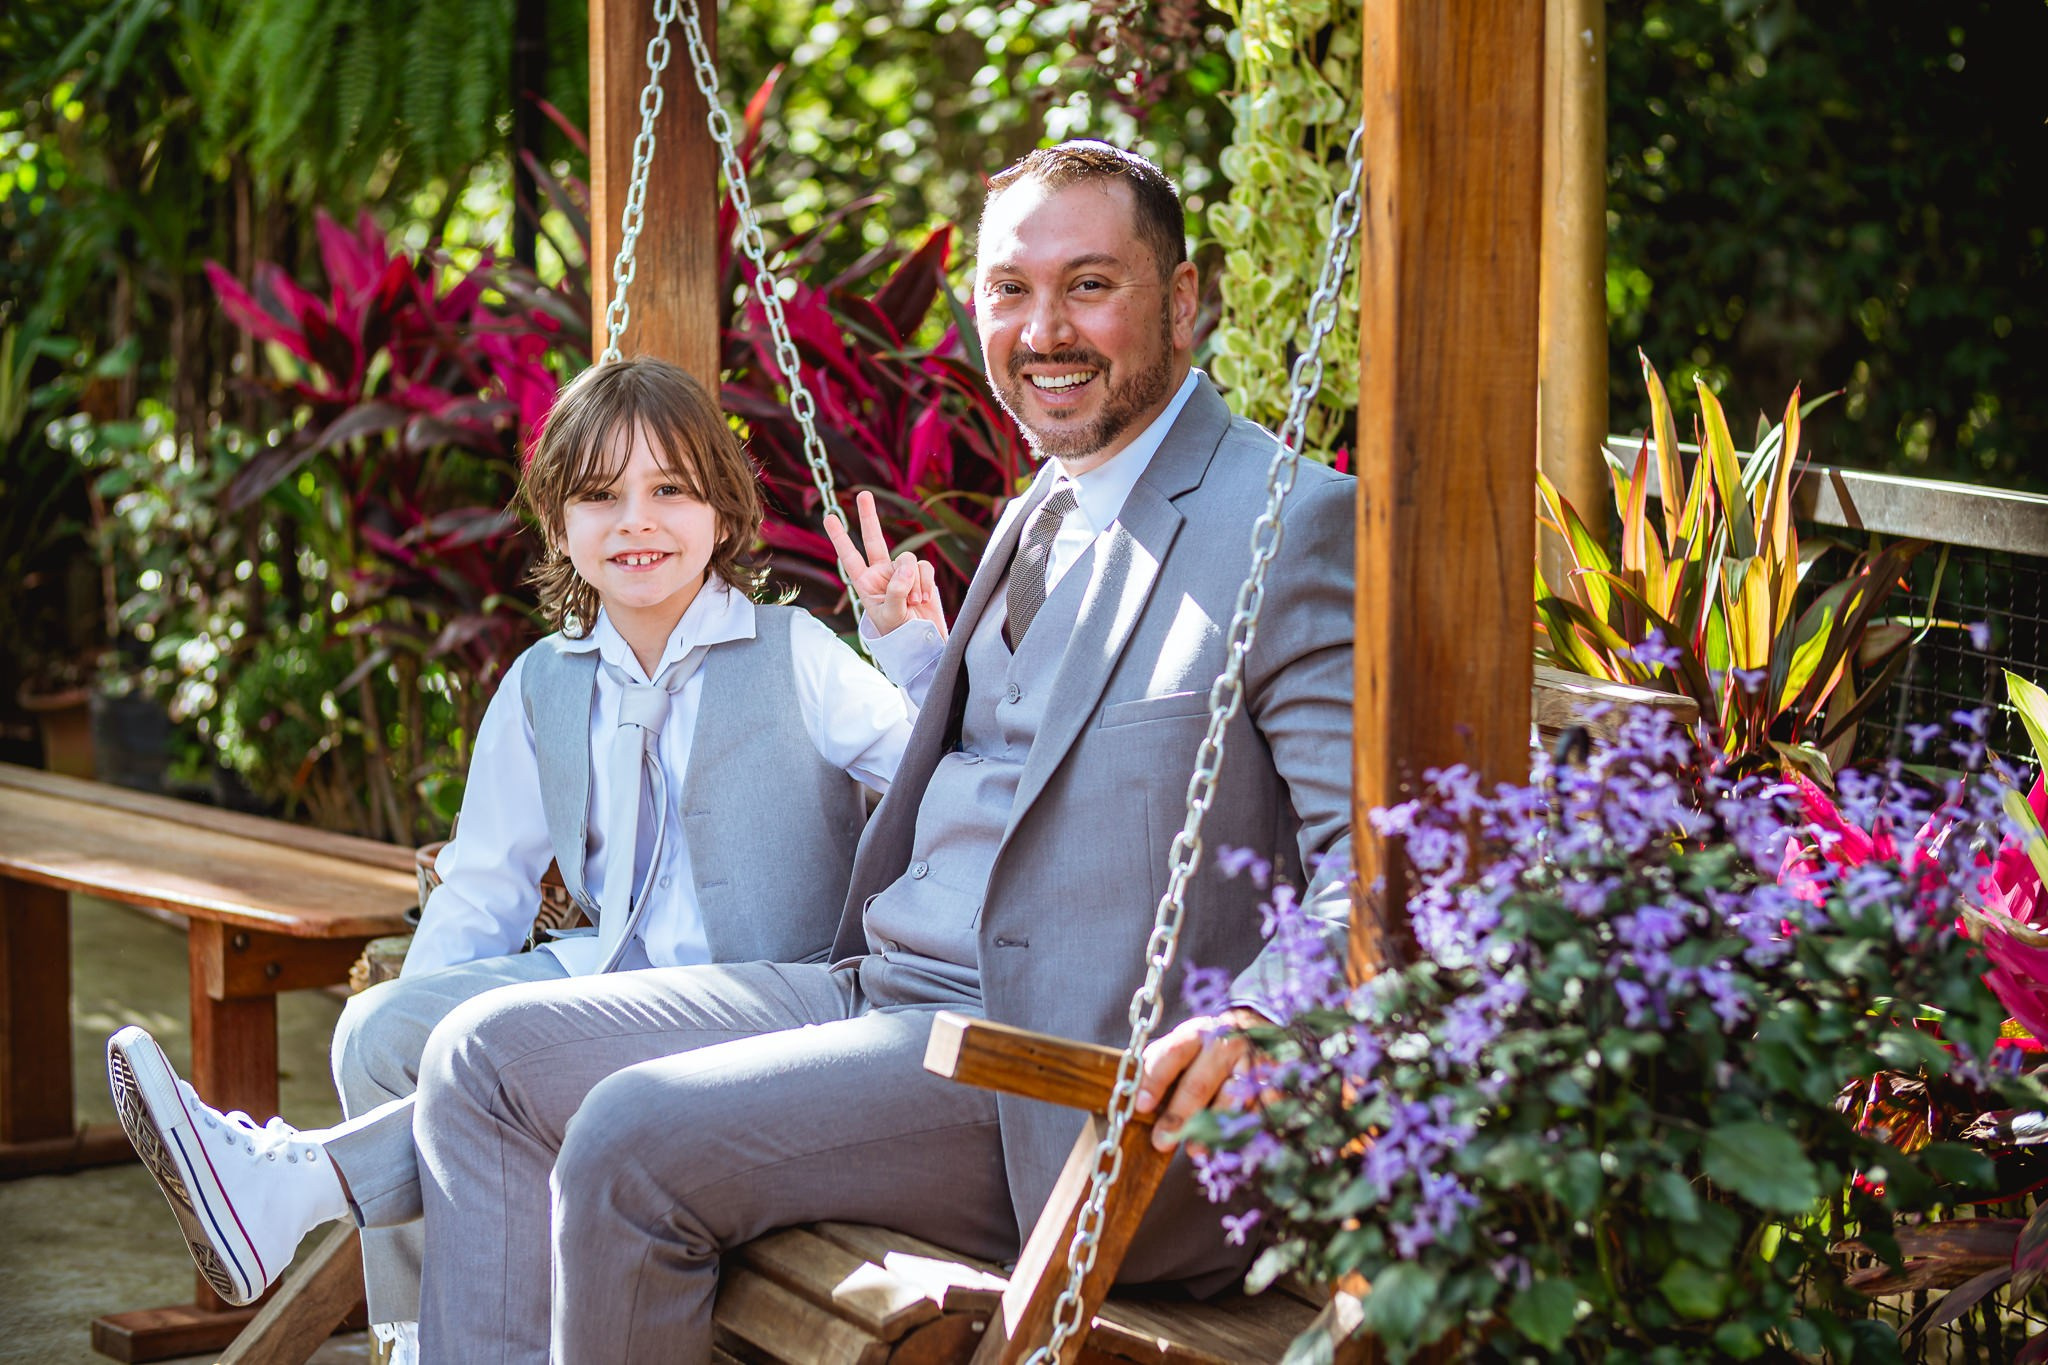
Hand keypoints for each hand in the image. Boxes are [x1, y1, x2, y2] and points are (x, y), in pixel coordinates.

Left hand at [823, 490, 946, 637]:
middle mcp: (881, 574)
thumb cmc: (899, 634)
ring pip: (907, 559)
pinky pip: (924, 566)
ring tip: (913, 602)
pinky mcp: (921, 575)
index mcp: (865, 584)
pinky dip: (926, 582)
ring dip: (913, 581)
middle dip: (869, 517)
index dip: (840, 537)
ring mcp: (901, 573)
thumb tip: (908, 566)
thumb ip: (896, 590)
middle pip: (874, 540)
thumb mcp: (891, 616)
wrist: (922, 644)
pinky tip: (923, 599)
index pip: (849, 557)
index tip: (829, 516)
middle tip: (863, 494)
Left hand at [1134, 1006, 1270, 1151]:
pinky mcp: (1274, 1082)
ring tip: (1194, 1150)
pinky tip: (1228, 1144)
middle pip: (1200, 1083)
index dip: (1156, 1080)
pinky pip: (1258, 1109)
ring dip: (1210, 1128)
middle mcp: (1226, 1044)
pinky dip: (1241, 1129)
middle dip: (1178, 1115)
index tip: (1142, 1106)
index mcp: (1197, 1032)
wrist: (1255, 1029)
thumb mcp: (1181, 1045)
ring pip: (1230, 1099)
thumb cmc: (1205, 1047)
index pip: (1173, 1054)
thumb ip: (1158, 1064)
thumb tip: (1131, 1093)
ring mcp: (1253, 1062)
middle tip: (1161, 1141)